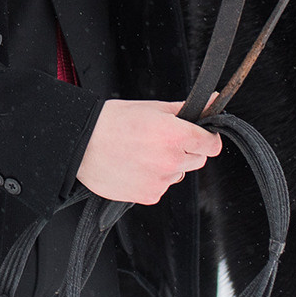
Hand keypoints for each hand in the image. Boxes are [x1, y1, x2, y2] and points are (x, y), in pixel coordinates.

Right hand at [76, 100, 220, 205]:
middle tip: (160, 141)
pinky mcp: (149, 195)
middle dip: (185, 150)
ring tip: (142, 153)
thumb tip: (214, 101)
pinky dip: (152, 179)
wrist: (81, 144)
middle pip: (197, 159)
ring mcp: (160, 181)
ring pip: (178, 174)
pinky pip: (161, 187)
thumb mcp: (152, 108)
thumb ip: (187, 108)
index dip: (206, 138)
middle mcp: (170, 160)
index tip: (199, 136)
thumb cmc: (111, 122)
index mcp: (174, 135)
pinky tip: (135, 166)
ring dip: (168, 166)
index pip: (212, 145)